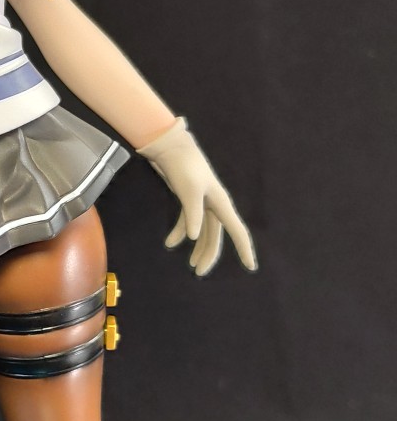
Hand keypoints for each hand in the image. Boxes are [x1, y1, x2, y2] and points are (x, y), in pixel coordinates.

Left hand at [136, 117, 256, 275]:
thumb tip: (194, 237)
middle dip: (209, 254)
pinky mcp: (188, 199)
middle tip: (199, 272)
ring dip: (196, 247)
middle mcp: (214, 205)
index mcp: (220, 203)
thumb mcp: (188, 190)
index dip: (244, 249)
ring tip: (190, 264)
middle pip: (215, 235)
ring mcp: (201, 202)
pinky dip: (179, 232)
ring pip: (202, 231)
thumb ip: (192, 214)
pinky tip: (170, 243)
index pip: (237, 230)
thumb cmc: (183, 167)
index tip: (250, 267)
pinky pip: (187, 221)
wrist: (170, 148)